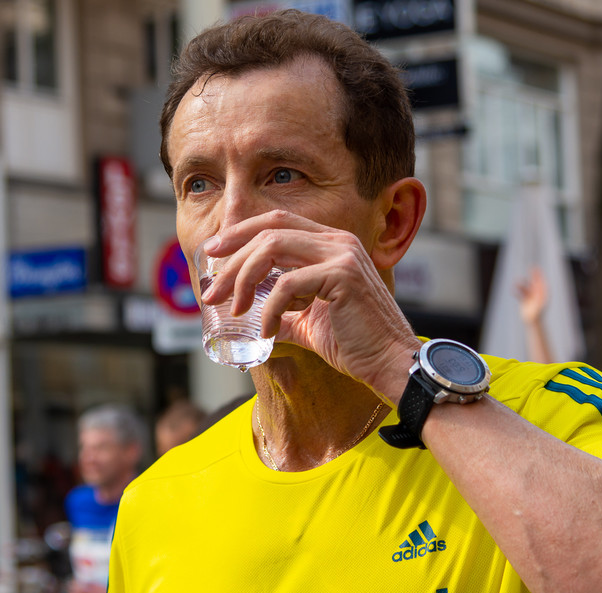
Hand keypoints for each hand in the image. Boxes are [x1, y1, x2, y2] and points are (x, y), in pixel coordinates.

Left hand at [199, 211, 419, 397]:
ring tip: (234, 308)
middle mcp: (337, 241)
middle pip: (269, 231)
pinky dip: (269, 309)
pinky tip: (265, 331)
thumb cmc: (354, 343)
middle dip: (232, 259)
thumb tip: (251, 318)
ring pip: (273, 248)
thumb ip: (282, 312)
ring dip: (244, 278)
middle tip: (212, 291)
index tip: (212, 253)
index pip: (277, 222)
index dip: (240, 233)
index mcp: (330, 244)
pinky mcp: (343, 276)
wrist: (389, 362)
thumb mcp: (308, 322)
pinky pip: (289, 284)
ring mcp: (342, 255)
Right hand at [516, 266, 547, 323]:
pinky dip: (517, 291)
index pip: (542, 282)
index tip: (537, 269)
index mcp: (543, 295)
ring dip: (521, 285)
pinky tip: (513, 289)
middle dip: (534, 275)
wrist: (532, 322)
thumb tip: (539, 294)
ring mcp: (531, 297)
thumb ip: (538, 299)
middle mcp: (538, 295)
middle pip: (535, 283)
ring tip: (516, 283)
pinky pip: (521, 294)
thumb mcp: (538, 307)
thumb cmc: (536, 315)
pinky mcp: (525, 301)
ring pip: (526, 288)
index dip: (540, 275)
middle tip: (532, 267)